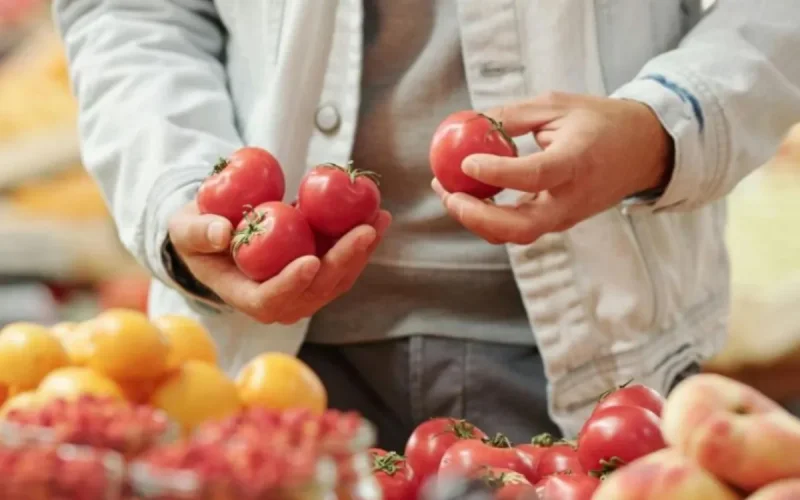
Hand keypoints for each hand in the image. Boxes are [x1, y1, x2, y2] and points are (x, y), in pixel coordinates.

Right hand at [168, 201, 390, 323]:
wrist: (217, 236)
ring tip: (380, 218)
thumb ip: (198, 232)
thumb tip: (221, 231)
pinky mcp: (319, 273)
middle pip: (317, 290)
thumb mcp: (186, 230)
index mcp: (244, 295)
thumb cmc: (197, 235)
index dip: (291, 284)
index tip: (311, 261)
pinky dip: (362, 242)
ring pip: (339, 278)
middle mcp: (279, 300)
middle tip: (365, 230)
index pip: (270, 299)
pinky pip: (345, 262)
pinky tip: (378, 216)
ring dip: (363, 250)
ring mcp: (303, 289)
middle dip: (344, 261)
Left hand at [432, 92, 673, 244]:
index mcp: (577, 161)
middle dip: (477, 218)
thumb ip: (513, 116)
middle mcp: (572, 198)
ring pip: (516, 233)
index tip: (466, 162)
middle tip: (448, 194)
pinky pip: (520, 227)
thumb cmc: (599, 122)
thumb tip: (469, 122)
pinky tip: (469, 195)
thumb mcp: (557, 105)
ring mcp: (567, 216)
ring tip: (448, 191)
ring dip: (477, 219)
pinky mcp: (559, 222)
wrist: (643, 150)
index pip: (535, 176)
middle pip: (521, 227)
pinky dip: (490, 217)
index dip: (498, 173)